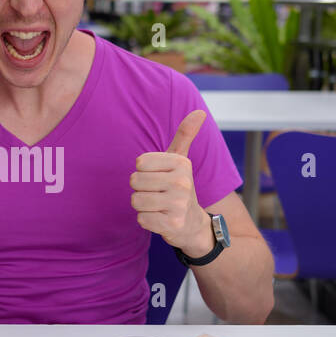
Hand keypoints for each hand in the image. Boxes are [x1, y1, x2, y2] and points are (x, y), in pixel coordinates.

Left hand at [130, 110, 211, 255]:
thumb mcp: (181, 161)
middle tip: (158, 194)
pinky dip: (146, 220)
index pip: (139, 163)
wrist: (193, 224)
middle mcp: (182, 182)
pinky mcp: (172, 224)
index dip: (143, 172)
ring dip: (142, 206)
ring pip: (136, 200)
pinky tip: (160, 219)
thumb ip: (185, 135)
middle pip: (135, 181)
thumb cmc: (179, 188)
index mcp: (181, 163)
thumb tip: (199, 112)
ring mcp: (178, 204)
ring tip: (158, 206)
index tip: (158, 178)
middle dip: (141, 190)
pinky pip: (141, 219)